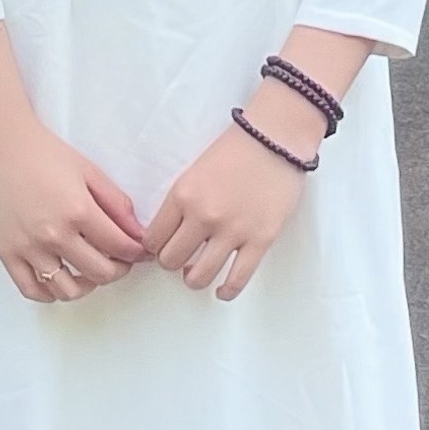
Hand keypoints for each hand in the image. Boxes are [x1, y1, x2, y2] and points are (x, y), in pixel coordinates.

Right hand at [0, 105, 148, 304]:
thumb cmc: (44, 153)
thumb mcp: (89, 171)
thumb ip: (117, 204)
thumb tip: (137, 233)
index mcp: (78, 211)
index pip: (119, 247)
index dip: (136, 253)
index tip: (138, 252)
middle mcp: (54, 234)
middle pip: (99, 273)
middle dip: (118, 270)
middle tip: (119, 261)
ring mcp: (28, 247)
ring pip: (68, 290)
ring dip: (87, 285)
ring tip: (90, 271)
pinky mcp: (7, 253)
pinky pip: (33, 290)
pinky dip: (51, 293)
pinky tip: (60, 278)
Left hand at [145, 113, 308, 301]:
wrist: (275, 138)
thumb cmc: (235, 150)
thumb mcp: (194, 172)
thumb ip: (180, 203)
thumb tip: (169, 235)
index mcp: (182, 195)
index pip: (153, 238)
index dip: (154, 246)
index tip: (161, 247)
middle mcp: (203, 216)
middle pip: (171, 260)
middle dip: (172, 262)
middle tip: (180, 257)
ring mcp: (232, 231)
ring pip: (198, 277)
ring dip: (194, 279)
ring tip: (197, 273)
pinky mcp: (260, 240)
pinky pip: (237, 279)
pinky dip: (225, 291)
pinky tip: (222, 290)